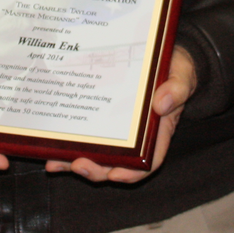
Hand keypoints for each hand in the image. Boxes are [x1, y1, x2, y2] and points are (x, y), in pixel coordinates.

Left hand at [48, 47, 196, 182]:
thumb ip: (177, 89)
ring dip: (77, 163)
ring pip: (97, 155)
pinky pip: (86, 137)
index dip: (132, 172)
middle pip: (117, 165)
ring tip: (57, 163)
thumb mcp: (182, 76)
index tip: (116, 174)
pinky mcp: (102, 119)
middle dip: (97, 170)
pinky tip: (51, 149)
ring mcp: (118, 131)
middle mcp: (137, 137)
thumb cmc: (176, 70)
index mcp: (158, 132)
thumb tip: (162, 103)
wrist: (166, 58)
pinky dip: (69, 146)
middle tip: (79, 165)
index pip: (148, 161)